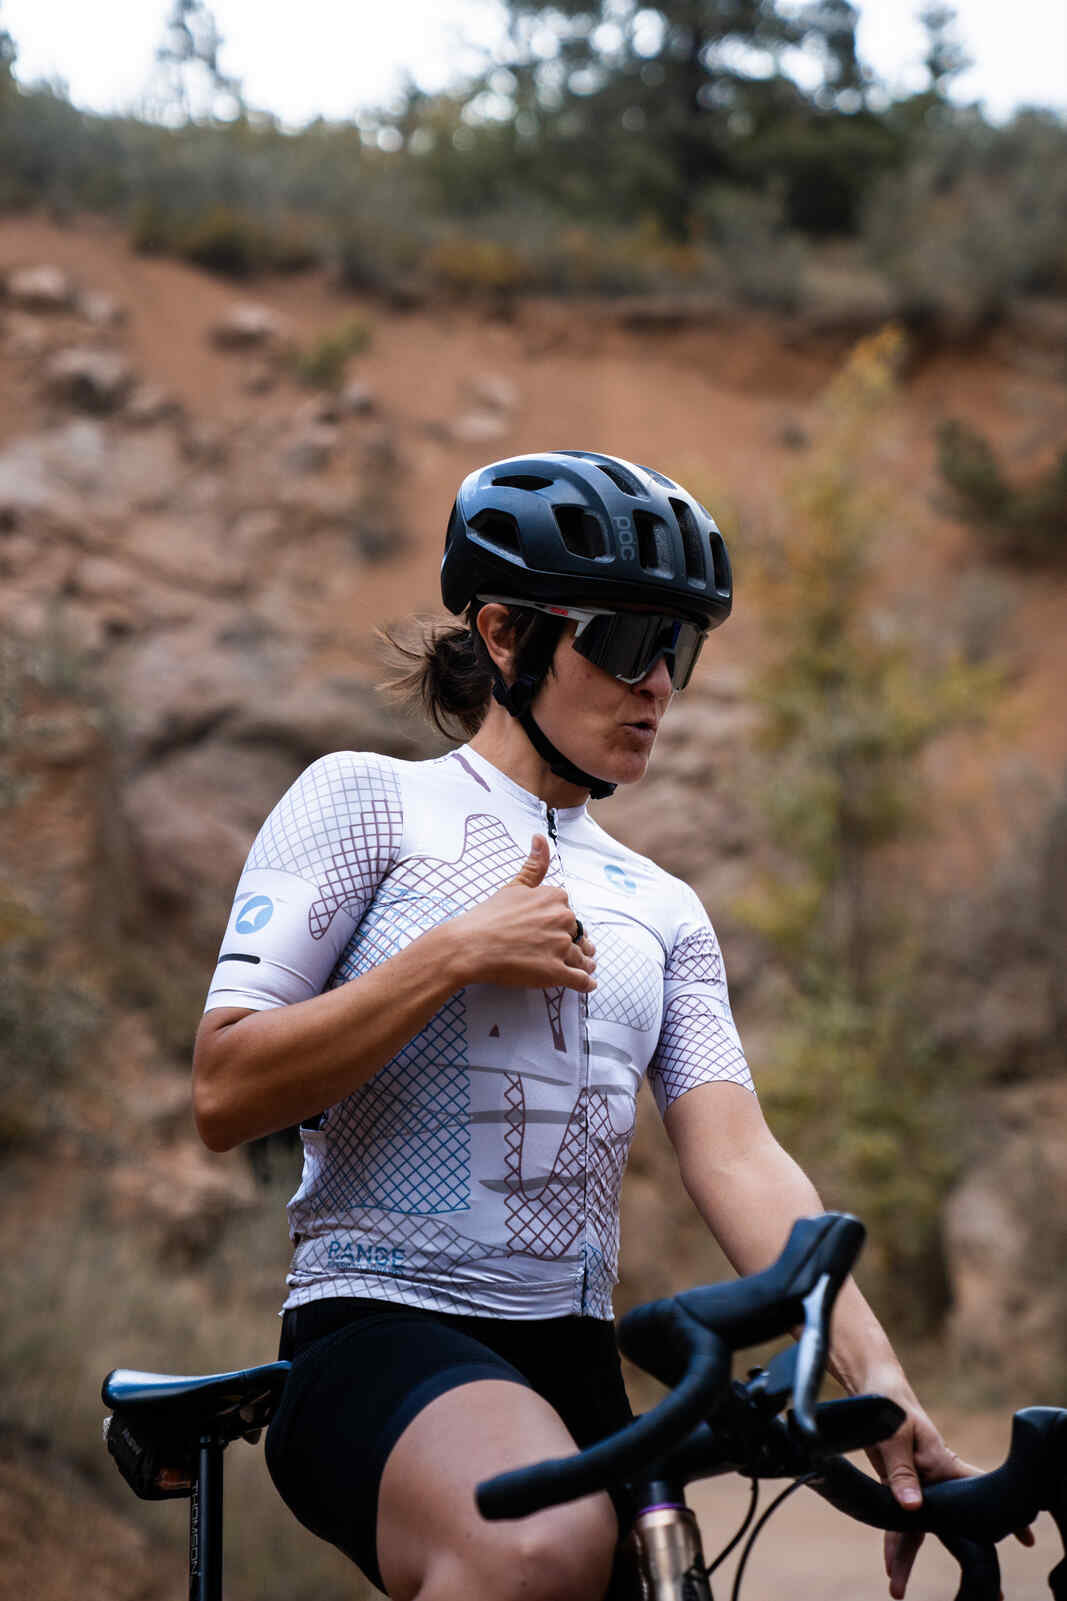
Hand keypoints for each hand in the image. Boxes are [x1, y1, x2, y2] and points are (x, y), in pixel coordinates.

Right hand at [449, 834, 596, 993]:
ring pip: (583, 957)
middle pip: (578, 933)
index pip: (568, 911)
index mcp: (555, 898)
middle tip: (567, 950)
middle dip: (574, 941)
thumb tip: (540, 837)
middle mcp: (562, 920)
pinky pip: (581, 980)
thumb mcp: (513, 886)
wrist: (469, 946)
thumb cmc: (488, 917)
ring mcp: (560, 947)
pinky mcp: (556, 973)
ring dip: (585, 962)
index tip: (556, 928)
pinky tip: (586, 984)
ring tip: (584, 966)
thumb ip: (534, 864)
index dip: (562, 921)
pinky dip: (585, 983)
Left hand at [866, 1384, 1034, 1597]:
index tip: (1026, 1536)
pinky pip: (901, 1524)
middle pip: (954, 1524)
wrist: (873, 1396)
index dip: (1004, 1513)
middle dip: (972, 1558)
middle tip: (994, 1594)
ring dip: (914, 1560)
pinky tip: (891, 1569)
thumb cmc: (888, 1408)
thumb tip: (913, 1509)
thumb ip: (901, 1472)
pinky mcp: (899, 1490)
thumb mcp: (893, 1438)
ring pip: (923, 1530)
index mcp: (943, 1464)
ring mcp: (919, 1487)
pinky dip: (896, 1545)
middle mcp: (935, 1481)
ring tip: (907, 1593)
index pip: (980, 1489)